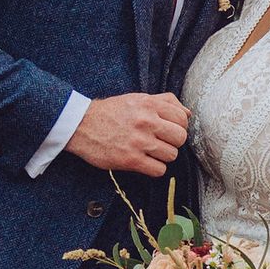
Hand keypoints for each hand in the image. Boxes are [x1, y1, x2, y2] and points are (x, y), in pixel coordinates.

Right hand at [66, 92, 190, 175]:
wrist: (81, 125)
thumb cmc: (111, 112)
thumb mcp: (137, 98)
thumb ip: (164, 101)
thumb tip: (188, 114)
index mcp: (149, 104)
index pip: (183, 118)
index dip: (179, 126)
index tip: (168, 130)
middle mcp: (146, 121)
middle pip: (181, 138)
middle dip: (173, 142)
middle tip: (161, 142)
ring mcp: (139, 141)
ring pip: (172, 155)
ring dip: (163, 156)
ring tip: (150, 152)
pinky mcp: (130, 160)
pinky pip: (159, 170)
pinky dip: (154, 168)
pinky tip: (145, 162)